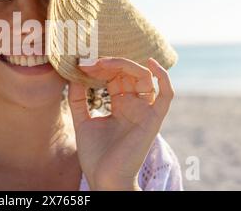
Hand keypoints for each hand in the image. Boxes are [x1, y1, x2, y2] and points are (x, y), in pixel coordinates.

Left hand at [67, 57, 174, 190]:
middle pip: (128, 74)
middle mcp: (134, 106)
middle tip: (90, 62)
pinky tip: (150, 63)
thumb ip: (78, 99)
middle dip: (109, 64)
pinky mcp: (153, 119)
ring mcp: (145, 111)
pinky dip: (163, 77)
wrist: (103, 178)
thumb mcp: (82, 120)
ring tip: (104, 62)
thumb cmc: (95, 154)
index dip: (101, 68)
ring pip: (144, 78)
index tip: (82, 65)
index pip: (116, 77)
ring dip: (125, 65)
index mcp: (120, 105)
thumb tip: (74, 75)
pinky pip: (166, 95)